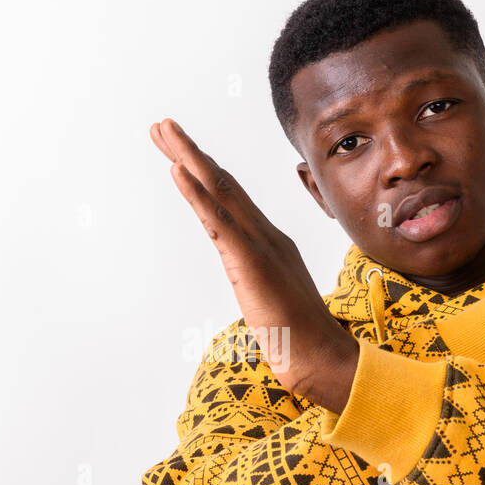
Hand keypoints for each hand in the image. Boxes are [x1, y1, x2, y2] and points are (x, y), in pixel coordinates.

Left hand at [150, 118, 359, 412]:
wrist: (324, 359)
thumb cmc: (302, 340)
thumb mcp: (274, 302)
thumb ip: (261, 284)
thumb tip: (252, 284)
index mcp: (270, 243)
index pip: (233, 199)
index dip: (207, 171)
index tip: (182, 151)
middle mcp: (265, 235)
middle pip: (222, 183)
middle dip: (190, 151)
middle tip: (161, 125)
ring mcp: (258, 246)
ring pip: (218, 191)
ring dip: (187, 157)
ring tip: (162, 130)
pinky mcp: (248, 263)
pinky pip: (217, 221)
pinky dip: (196, 193)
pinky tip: (176, 170)